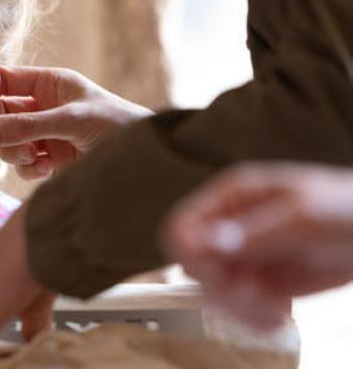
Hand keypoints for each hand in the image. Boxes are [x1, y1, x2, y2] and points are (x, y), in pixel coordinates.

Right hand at [0, 66, 151, 178]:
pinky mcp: (50, 160)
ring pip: (6, 142)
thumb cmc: (117, 125)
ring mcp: (45, 134)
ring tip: (35, 158)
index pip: (2, 79)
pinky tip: (46, 170)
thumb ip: (27, 126)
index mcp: (48, 83)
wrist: (144, 161)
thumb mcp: (71, 120)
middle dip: (0, 130)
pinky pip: (22, 164)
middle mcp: (43, 106)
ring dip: (13, 152)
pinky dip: (28, 169)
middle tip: (13, 142)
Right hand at [164, 163, 352, 328]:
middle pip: (194, 266)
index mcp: (232, 199)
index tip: (220, 275)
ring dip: (241, 308)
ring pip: (214, 293)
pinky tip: (278, 316)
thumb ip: (255, 230)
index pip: (182, 228)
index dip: (192, 256)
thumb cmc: (347, 206)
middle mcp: (229, 228)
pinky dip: (254, 320)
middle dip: (223, 288)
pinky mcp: (260, 283)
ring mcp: (243, 258)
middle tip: (257, 293)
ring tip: (275, 306)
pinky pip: (238, 309)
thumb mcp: (304, 214)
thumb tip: (208, 241)